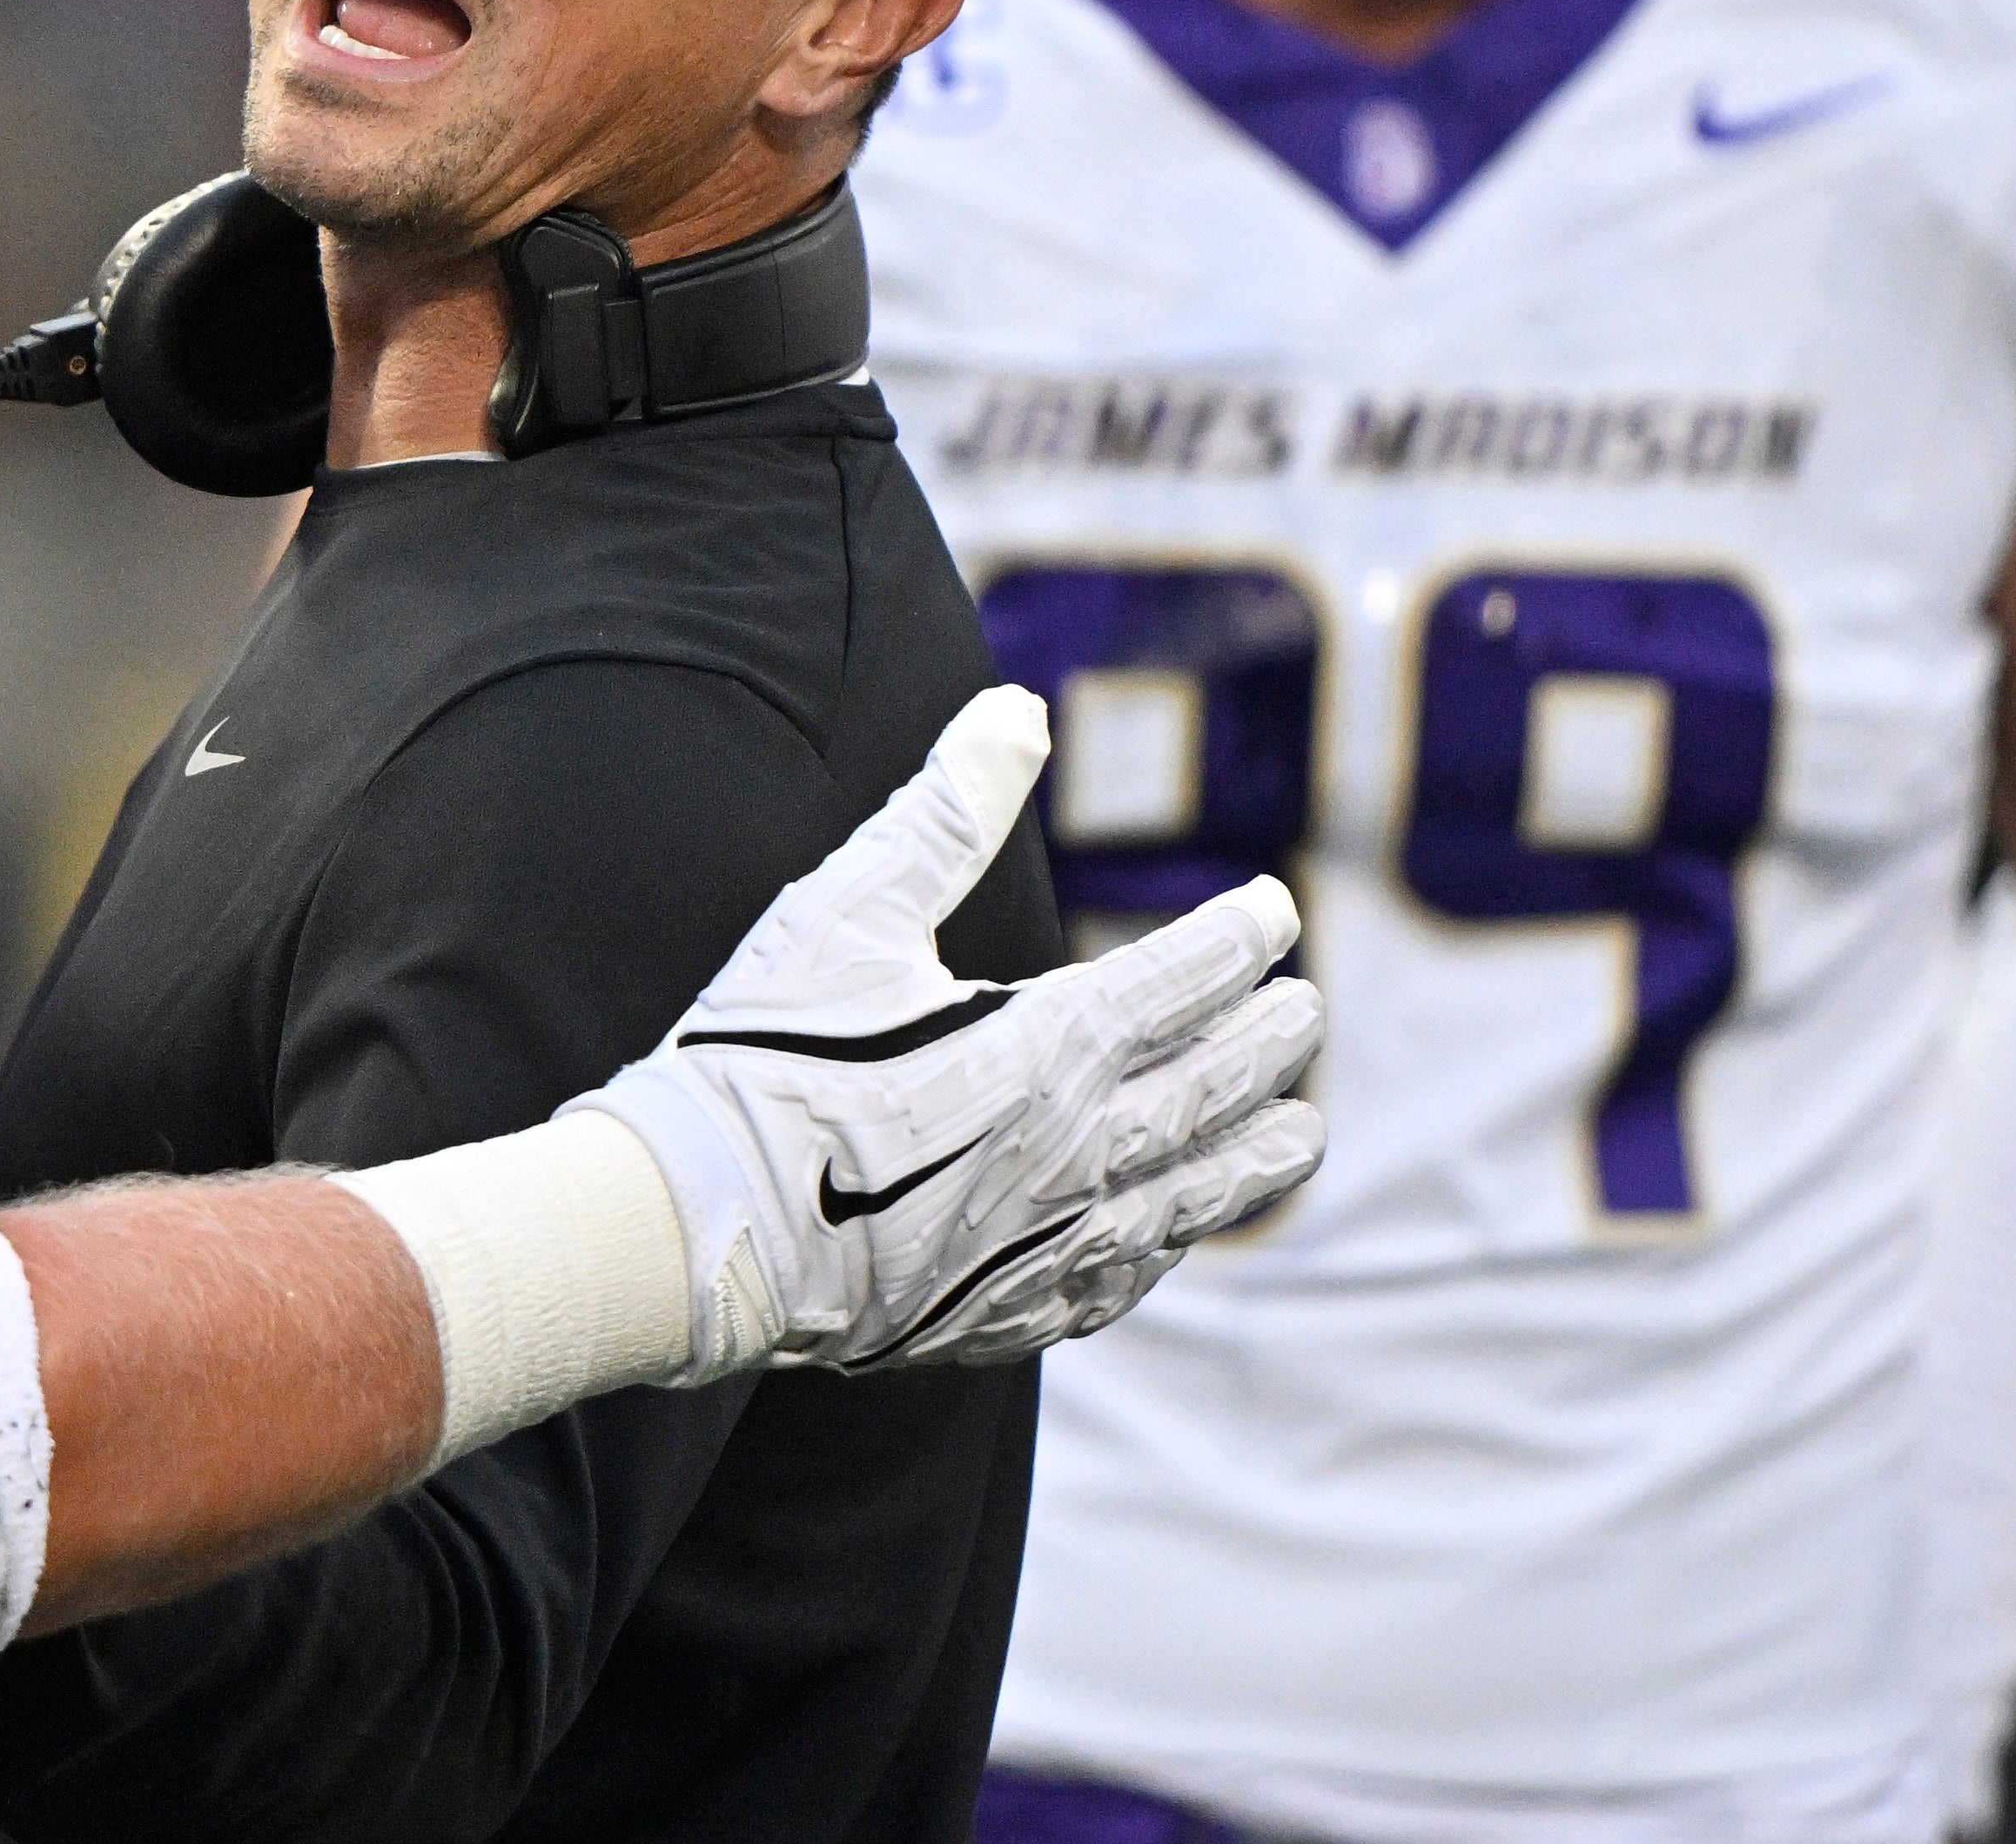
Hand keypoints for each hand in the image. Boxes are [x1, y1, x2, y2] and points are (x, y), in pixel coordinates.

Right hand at [586, 684, 1324, 1373]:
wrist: (706, 1228)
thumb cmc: (766, 1057)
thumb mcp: (848, 910)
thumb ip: (945, 812)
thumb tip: (1016, 710)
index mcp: (1047, 1044)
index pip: (1176, 980)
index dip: (1234, 940)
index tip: (1274, 911)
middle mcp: (1076, 1147)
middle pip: (1207, 1087)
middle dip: (1265, 1044)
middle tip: (1308, 1013)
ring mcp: (1051, 1238)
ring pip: (1188, 1194)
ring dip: (1254, 1158)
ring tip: (1303, 1135)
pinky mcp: (1011, 1305)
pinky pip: (1121, 1275)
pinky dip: (1167, 1246)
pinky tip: (1174, 1236)